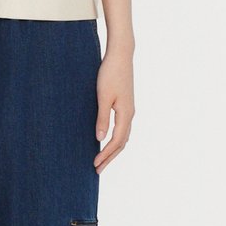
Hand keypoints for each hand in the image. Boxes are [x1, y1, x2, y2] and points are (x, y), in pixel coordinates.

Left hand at [93, 47, 135, 171]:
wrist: (121, 55)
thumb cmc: (110, 74)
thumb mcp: (103, 97)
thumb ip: (102, 118)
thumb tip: (99, 139)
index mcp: (126, 114)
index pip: (116, 142)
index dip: (105, 155)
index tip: (94, 165)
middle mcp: (130, 114)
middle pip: (122, 143)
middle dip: (109, 157)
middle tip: (97, 170)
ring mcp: (129, 110)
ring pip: (123, 137)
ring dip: (112, 150)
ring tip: (102, 160)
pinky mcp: (125, 105)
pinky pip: (122, 128)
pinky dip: (115, 139)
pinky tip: (106, 140)